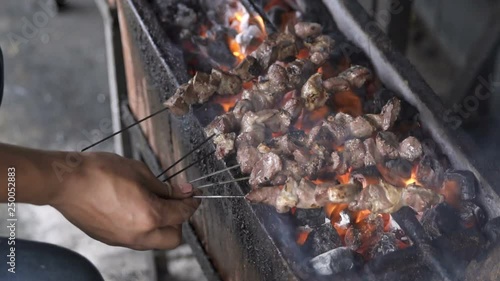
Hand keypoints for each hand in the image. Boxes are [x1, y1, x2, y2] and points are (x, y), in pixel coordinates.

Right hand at [48, 152, 199, 249]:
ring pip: (154, 241)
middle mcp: (139, 234)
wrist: (66, 182)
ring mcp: (123, 240)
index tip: (194, 195)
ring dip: (161, 226)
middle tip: (175, 202)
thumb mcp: (140, 172)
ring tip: (154, 203)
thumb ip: (164, 187)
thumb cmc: (100, 172)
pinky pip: (136, 239)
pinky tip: (136, 208)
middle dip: (179, 221)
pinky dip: (144, 228)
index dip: (191, 203)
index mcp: (150, 216)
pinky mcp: (110, 239)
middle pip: (174, 238)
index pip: (182, 214)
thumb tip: (182, 192)